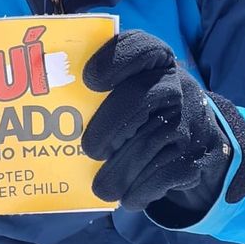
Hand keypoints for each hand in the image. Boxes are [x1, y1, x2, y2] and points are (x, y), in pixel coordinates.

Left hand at [82, 30, 231, 218]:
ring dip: (118, 171)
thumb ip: (102, 86)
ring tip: (100, 186)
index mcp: (156, 61)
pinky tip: (127, 196)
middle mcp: (175, 85)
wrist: (200, 138)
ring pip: (146, 145)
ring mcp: (188, 121)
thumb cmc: (147, 107)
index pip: (140, 47)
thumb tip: (44, 102)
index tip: (89, 80)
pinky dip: (139, 190)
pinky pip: (162, 176)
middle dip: (107, 128)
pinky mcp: (194, 156)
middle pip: (137, 100)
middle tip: (90, 150)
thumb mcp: (136, 85)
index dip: (113, 61)